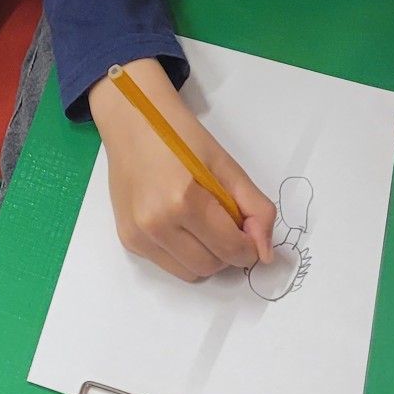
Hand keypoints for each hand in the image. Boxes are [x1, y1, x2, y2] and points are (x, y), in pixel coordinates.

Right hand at [88, 60, 274, 281]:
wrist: (132, 120)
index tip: (249, 229)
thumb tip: (265, 253)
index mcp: (184, 200)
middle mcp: (156, 224)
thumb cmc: (180, 135)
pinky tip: (179, 221)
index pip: (231, 249)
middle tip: (225, 220)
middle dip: (227, 251)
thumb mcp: (225, 164)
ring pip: (190, 273)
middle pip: (211, 266)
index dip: (250, 245)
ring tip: (202, 221)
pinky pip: (168, 264)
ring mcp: (138, 235)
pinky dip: (183, 252)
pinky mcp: (128, 240)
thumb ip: (255, 208)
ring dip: (206, 256)